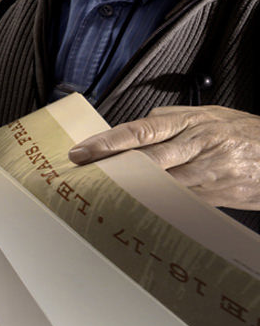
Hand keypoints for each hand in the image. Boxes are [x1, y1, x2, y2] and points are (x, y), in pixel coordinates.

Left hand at [69, 106, 259, 210]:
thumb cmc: (246, 134)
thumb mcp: (211, 115)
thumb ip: (173, 120)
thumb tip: (138, 127)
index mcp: (192, 121)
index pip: (140, 130)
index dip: (108, 142)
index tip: (82, 152)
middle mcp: (199, 144)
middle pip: (146, 159)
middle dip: (111, 169)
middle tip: (83, 178)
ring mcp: (210, 171)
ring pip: (161, 184)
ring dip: (130, 191)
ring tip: (101, 195)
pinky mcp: (219, 194)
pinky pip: (181, 202)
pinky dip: (158, 205)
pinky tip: (137, 209)